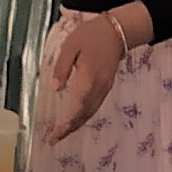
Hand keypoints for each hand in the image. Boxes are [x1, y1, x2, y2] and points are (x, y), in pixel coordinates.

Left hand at [41, 10, 125, 140]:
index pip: (76, 108)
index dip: (65, 124)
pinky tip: (75, 118)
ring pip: (90, 112)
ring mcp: (104, 88)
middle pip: (83, 115)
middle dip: (69, 129)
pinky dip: (84, 116)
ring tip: (62, 133)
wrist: (117, 31)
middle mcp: (98, 88)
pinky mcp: (106, 86)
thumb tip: (55, 88)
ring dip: (76, 124)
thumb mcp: (70, 46)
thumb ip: (62, 68)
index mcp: (88, 79)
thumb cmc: (91, 35)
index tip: (54, 135)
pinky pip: (94, 106)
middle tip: (54, 139)